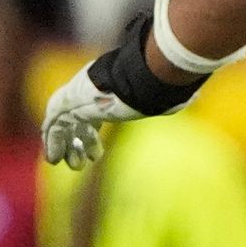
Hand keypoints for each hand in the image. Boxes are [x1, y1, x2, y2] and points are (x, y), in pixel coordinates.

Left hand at [42, 32, 200, 166]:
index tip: (96, 153)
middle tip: (84, 161)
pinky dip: (54, 144)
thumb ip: (167, 98)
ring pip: (64, 127)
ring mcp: (74, 98)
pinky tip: (54, 160)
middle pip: (77, 121)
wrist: (138, 79)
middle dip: (79, 142)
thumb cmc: (154, 84)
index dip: (91, 133)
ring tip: (74, 167)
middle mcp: (85, 91)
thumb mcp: (161, 94)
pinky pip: (54, 128)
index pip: (91, 113)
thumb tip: (191, 97)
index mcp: (104, 88)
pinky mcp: (66, 107)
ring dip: (67, 148)